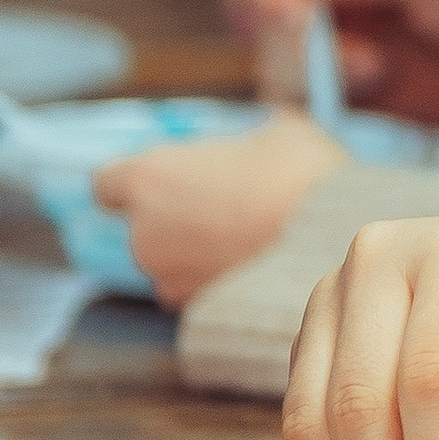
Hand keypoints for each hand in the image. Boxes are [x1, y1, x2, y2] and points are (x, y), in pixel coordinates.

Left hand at [89, 111, 340, 308]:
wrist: (331, 246)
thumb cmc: (301, 177)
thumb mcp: (283, 132)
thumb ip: (257, 134)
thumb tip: (272, 129)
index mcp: (149, 177)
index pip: (107, 184)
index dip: (134, 182)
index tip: (167, 180)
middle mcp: (144, 233)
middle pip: (144, 225)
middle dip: (178, 218)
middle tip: (228, 206)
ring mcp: (168, 276)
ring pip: (171, 261)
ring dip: (197, 252)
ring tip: (249, 240)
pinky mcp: (197, 310)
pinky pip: (198, 291)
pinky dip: (218, 281)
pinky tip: (258, 268)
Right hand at [256, 0, 438, 136]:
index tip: (296, 6)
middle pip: (262, 12)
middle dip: (292, 31)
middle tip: (344, 41)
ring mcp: (332, 47)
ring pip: (274, 59)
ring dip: (312, 65)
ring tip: (377, 65)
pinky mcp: (344, 97)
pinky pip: (298, 101)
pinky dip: (323, 97)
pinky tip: (377, 81)